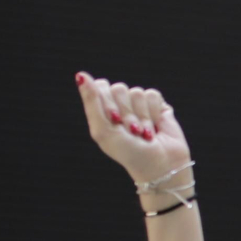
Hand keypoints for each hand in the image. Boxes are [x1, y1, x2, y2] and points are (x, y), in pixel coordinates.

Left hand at [76, 73, 193, 197]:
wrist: (160, 166)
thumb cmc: (128, 153)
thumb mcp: (102, 131)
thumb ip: (91, 102)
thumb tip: (80, 75)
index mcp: (103, 110)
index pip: (100, 86)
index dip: (107, 102)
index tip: (114, 120)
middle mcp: (120, 105)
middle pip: (119, 88)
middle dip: (126, 112)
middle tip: (131, 131)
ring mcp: (139, 105)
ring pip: (137, 92)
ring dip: (142, 117)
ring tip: (144, 133)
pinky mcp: (158, 106)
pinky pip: (152, 95)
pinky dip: (154, 113)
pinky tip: (155, 127)